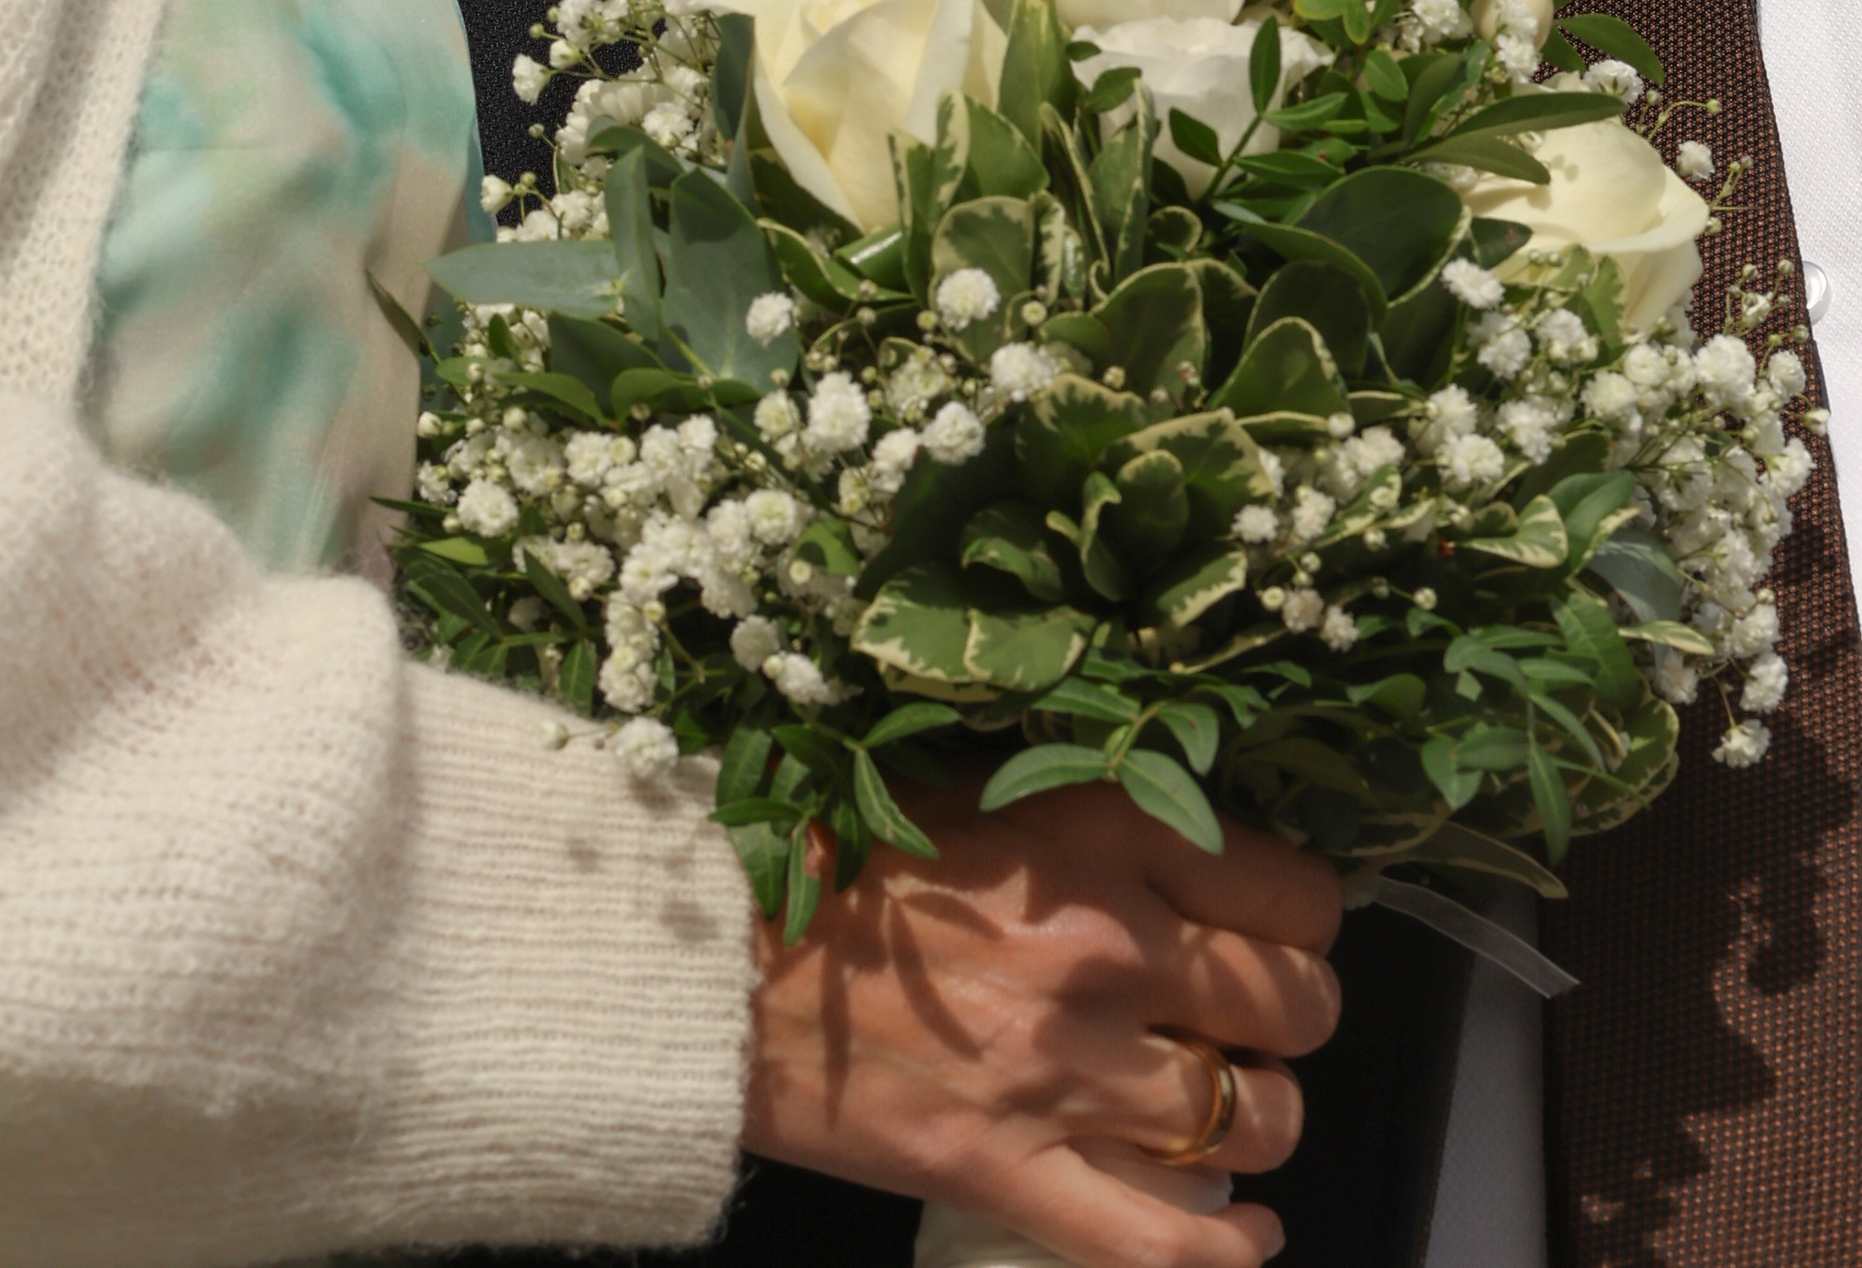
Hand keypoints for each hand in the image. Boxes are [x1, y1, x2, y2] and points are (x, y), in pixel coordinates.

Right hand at [741, 779, 1342, 1267]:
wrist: (709, 950)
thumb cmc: (834, 851)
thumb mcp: (984, 787)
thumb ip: (1100, 817)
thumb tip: (1206, 852)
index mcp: (1099, 832)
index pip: (1296, 892)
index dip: (1299, 915)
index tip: (1270, 922)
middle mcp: (1104, 948)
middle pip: (1296, 1007)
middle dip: (1291, 1013)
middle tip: (1246, 1012)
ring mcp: (1064, 1072)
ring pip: (1255, 1120)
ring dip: (1258, 1116)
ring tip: (1222, 1101)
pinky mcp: (1012, 1173)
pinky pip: (1169, 1242)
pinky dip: (1228, 1246)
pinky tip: (1242, 1227)